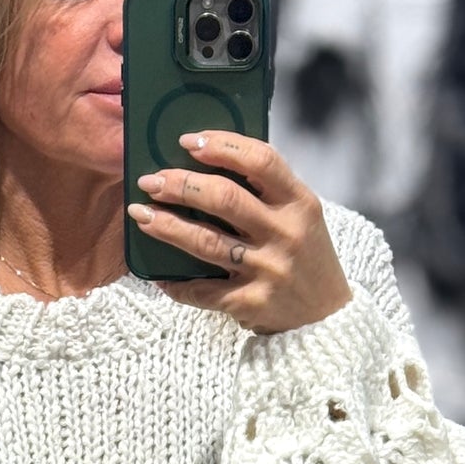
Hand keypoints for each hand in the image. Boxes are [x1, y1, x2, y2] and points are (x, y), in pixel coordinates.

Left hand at [127, 132, 352, 333]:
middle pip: (224, 198)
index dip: (222, 146)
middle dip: (180, 185)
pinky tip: (157, 274)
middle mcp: (285, 233)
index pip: (260, 160)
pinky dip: (176, 283)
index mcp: (300, 202)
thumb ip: (268, 192)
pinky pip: (203, 291)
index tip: (188, 141)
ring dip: (166, 225)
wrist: (324, 322)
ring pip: (206, 242)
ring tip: (140, 214)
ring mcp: (268, 270)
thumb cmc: (305, 258)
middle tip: (150, 181)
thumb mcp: (301, 217)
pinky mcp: (251, 303)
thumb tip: (209, 162)